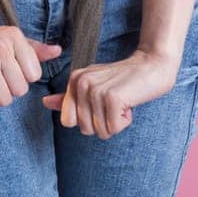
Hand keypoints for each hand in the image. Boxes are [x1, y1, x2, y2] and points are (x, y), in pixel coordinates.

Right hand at [0, 26, 62, 107]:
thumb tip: (58, 51)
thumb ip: (34, 49)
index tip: (6, 69)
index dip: (22, 78)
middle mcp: (2, 46)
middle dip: (8, 90)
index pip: (34, 74)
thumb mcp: (8, 41)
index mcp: (14, 36)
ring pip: (6, 99)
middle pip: (21, 90)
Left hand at [41, 48, 178, 139]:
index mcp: (74, 80)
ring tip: (123, 102)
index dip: (89, 120)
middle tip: (115, 103)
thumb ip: (69, 97)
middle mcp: (81, 83)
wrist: (153, 65)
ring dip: (115, 123)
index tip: (102, 104)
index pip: (68, 122)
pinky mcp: (112, 98)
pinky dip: (125, 122)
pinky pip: (113, 129)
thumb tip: (44, 102)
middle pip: (84, 129)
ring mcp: (96, 90)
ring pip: (100, 131)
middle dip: (103, 123)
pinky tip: (129, 104)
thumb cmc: (124, 79)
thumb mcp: (94, 85)